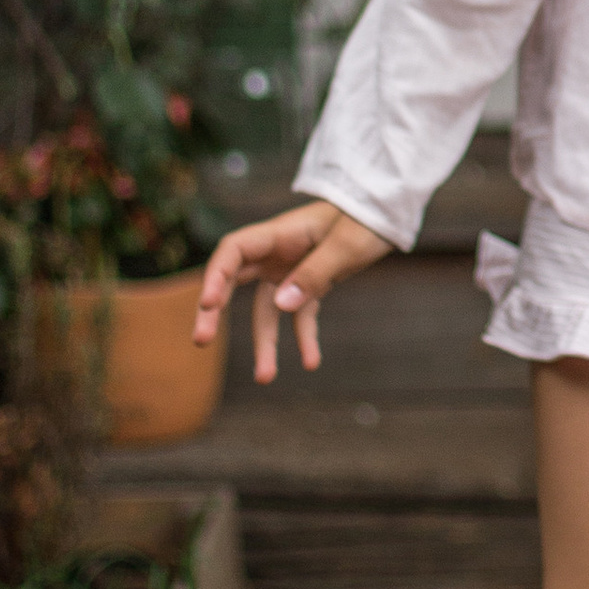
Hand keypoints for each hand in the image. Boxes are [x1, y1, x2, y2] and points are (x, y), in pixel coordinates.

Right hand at [195, 200, 390, 383]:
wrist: (388, 211)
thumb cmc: (367, 218)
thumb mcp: (346, 246)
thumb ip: (315, 273)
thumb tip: (282, 305)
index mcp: (280, 233)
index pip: (234, 251)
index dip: (216, 275)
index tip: (209, 303)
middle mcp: (278, 252)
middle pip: (235, 281)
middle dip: (215, 311)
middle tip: (200, 341)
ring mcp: (291, 268)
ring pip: (267, 308)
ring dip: (265, 342)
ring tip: (265, 378)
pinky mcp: (311, 282)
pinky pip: (299, 314)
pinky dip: (303, 336)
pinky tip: (311, 362)